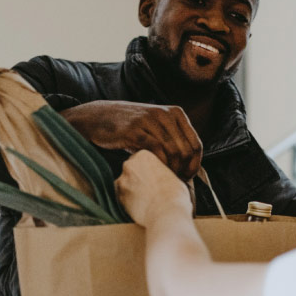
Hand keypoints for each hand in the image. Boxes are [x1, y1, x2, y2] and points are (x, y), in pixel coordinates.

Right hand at [61, 101, 201, 180]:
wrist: (99, 117)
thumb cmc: (130, 127)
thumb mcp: (155, 125)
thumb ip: (173, 137)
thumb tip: (190, 162)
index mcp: (175, 113)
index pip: (196, 144)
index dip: (194, 165)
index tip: (187, 178)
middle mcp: (165, 114)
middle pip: (186, 151)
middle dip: (183, 171)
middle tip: (174, 182)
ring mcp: (149, 121)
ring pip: (172, 152)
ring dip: (171, 170)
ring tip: (163, 179)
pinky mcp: (134, 130)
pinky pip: (155, 150)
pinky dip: (158, 165)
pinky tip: (153, 173)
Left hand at [116, 150, 192, 227]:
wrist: (166, 213)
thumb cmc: (174, 195)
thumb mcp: (172, 176)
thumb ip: (161, 173)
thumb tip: (162, 179)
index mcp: (144, 156)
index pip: (140, 161)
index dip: (147, 172)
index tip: (152, 180)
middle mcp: (129, 165)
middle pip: (130, 171)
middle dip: (136, 180)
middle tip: (148, 191)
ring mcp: (121, 181)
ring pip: (125, 185)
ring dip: (131, 191)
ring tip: (145, 202)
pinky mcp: (118, 196)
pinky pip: (122, 198)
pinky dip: (128, 202)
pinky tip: (140, 208)